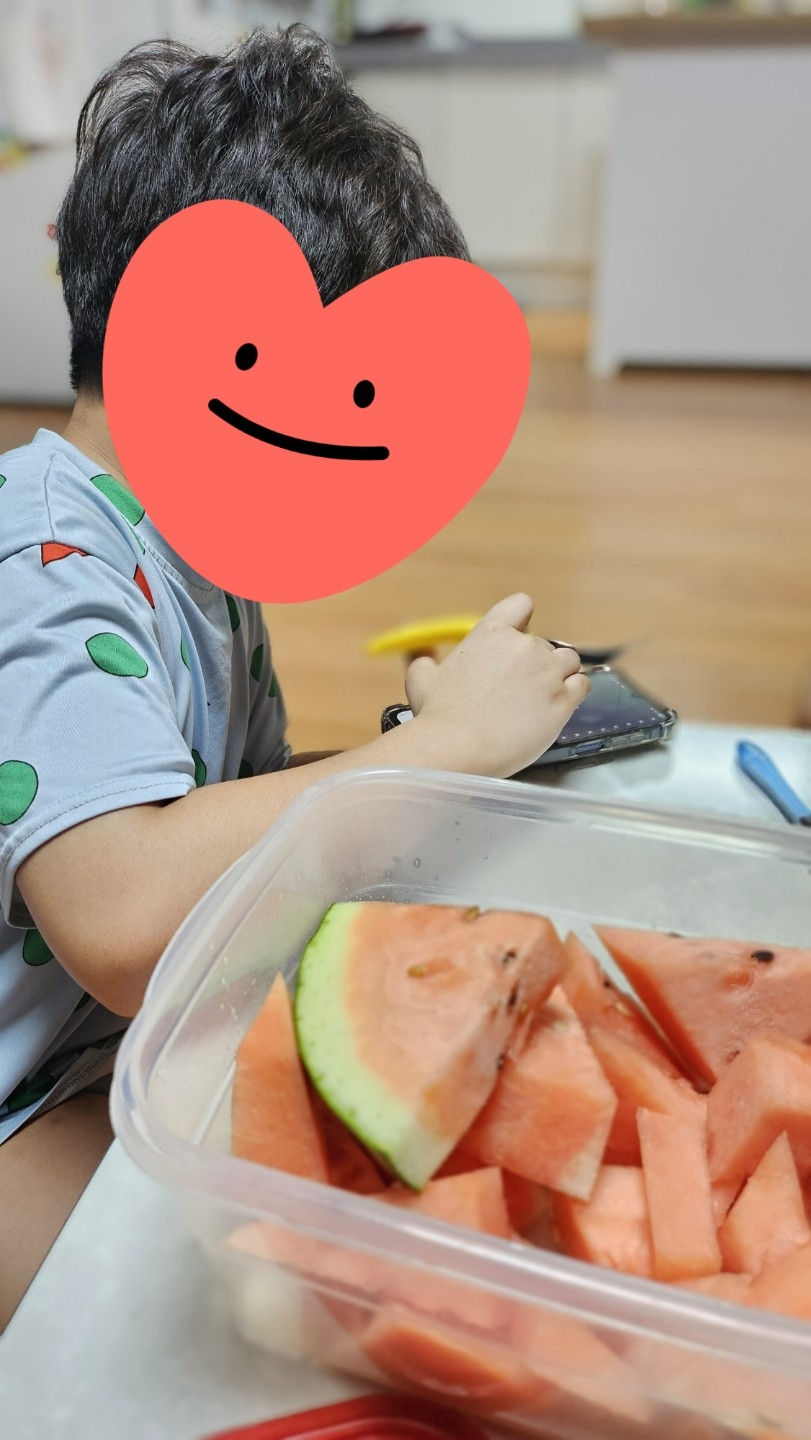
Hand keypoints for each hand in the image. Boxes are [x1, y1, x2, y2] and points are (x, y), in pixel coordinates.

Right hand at [404, 593, 589, 776]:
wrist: (457, 747)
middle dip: (536, 664)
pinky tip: (560, 705)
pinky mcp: (563, 699)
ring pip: (569, 661)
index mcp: (491, 633)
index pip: (520, 605)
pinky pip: (582, 685)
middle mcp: (524, 646)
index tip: (520, 637)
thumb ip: (424, 662)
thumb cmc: (438, 716)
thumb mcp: (422, 680)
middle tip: (520, 690)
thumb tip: (422, 658)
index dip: (523, 620)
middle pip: (545, 644)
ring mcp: (547, 672)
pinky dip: (574, 693)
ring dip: (560, 675)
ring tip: (543, 698)